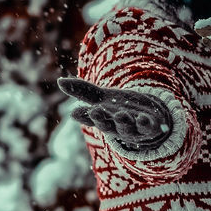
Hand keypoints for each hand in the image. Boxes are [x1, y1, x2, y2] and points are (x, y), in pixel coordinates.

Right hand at [58, 77, 172, 149]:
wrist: (151, 117)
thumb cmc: (122, 108)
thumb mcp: (103, 98)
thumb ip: (84, 91)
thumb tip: (59, 81)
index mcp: (104, 119)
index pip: (91, 118)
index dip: (84, 116)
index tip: (75, 112)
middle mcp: (116, 126)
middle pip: (107, 125)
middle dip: (101, 119)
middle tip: (96, 111)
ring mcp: (134, 129)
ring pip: (127, 128)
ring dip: (123, 121)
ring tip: (120, 114)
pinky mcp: (150, 127)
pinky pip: (148, 127)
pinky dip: (145, 123)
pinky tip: (144, 117)